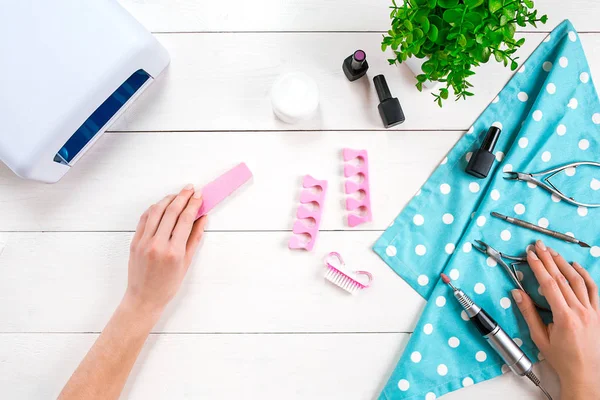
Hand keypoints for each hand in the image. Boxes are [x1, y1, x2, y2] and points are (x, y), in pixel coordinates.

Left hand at [125, 184, 206, 315]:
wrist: (144, 298)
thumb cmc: (167, 285)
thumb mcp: (186, 263)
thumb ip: (194, 238)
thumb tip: (202, 218)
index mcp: (174, 252)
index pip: (185, 220)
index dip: (193, 204)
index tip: (199, 196)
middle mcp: (158, 244)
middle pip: (171, 212)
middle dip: (182, 197)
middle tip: (190, 189)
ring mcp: (144, 242)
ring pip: (156, 211)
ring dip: (168, 199)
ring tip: (177, 194)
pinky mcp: (134, 241)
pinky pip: (144, 218)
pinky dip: (154, 208)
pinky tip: (162, 205)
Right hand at [512, 240, 599, 399]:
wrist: (586, 374)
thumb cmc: (562, 359)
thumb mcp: (540, 338)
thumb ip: (529, 313)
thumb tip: (517, 293)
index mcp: (565, 318)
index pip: (549, 285)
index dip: (539, 267)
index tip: (531, 255)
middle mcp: (581, 312)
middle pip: (562, 278)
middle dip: (548, 259)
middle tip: (539, 246)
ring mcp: (592, 311)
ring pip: (578, 281)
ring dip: (564, 264)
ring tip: (553, 252)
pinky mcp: (598, 313)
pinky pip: (592, 289)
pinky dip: (584, 275)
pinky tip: (575, 266)